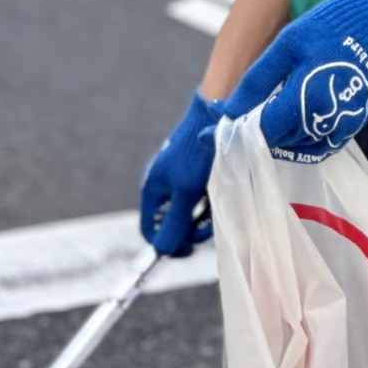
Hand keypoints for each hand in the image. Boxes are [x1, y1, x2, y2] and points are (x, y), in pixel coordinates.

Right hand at [139, 92, 221, 254]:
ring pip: (188, 212)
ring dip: (202, 215)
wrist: (216, 117)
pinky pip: (199, 199)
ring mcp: (179, 181)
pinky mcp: (195, 175)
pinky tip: (217, 193)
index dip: (166, 244)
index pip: (151, 230)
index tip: (188, 249)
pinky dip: (208, 201)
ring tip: (214, 204)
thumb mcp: (186, 193)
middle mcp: (163, 188)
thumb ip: (174, 223)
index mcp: (152, 191)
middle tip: (207, 225)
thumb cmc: (197, 154)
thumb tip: (162, 251)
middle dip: (190, 228)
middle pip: (171, 223)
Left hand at [219, 0, 367, 163]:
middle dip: (256, 134)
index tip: (217, 129)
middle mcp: (325, 122)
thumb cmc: (333, 26)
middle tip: (238, 121)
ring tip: (262, 119)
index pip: (263, 131)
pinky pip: (320, 144)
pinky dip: (300, 141)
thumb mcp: (287, 44)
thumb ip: (257, 81)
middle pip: (280, 143)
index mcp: (305, 102)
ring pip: (299, 148)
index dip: (238, 131)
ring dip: (278, 139)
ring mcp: (342, 126)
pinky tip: (290, 123)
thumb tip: (228, 110)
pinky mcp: (353, 123)